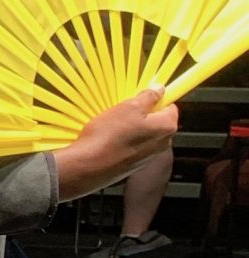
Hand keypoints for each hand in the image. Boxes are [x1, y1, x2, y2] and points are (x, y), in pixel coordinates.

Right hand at [55, 87, 179, 201]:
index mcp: (165, 128)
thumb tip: (159, 90)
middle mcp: (162, 144)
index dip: (157, 99)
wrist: (88, 167)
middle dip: (143, 114)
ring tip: (113, 125)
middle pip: (158, 121)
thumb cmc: (108, 137)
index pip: (170, 107)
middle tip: (124, 110)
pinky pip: (134, 147)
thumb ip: (148, 98)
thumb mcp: (128, 107)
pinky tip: (110, 140)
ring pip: (144, 134)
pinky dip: (125, 141)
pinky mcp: (134, 165)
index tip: (143, 96)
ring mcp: (148, 157)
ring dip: (132, 127)